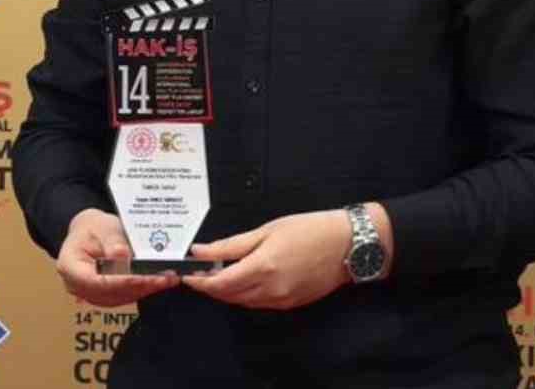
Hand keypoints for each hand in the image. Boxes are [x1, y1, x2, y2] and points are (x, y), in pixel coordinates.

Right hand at [56, 208, 178, 306]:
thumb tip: (121, 256)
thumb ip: (111, 241)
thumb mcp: (102, 226)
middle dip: (139, 285)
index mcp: (69, 266)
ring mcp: (92, 294)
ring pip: (121, 297)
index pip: (94, 281)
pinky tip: (162, 281)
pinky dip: (145, 288)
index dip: (119, 281)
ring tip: (168, 278)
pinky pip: (127, 296)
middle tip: (164, 277)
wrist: (92, 233)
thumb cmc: (94, 228)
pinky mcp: (107, 296)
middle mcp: (77, 286)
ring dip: (146, 289)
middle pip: (110, 292)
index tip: (142, 276)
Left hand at [181, 209, 352, 309]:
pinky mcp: (290, 305)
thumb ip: (231, 244)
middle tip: (199, 272)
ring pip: (242, 302)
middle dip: (210, 286)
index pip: (219, 283)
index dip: (199, 281)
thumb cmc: (308, 230)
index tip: (187, 274)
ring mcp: (281, 301)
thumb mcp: (267, 230)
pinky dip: (245, 295)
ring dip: (226, 292)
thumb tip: (199, 251)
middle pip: (228, 296)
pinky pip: (258, 303)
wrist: (347, 246)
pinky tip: (243, 280)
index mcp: (262, 267)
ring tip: (218, 274)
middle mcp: (270, 290)